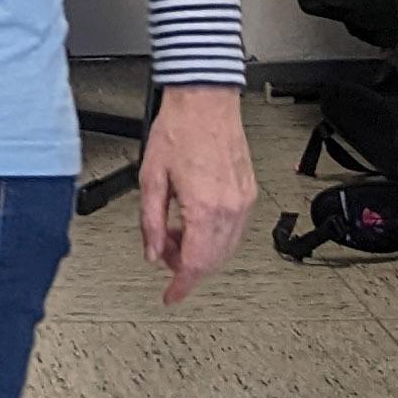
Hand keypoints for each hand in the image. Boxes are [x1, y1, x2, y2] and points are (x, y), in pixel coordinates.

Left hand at [136, 85, 258, 303]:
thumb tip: (151, 252)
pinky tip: (192, 222)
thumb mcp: (150, 177)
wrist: (205, 100)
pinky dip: (213, 236)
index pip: (195, 264)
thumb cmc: (178, 129)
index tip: (171, 297)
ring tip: (172, 232)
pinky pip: (233, 229)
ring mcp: (243, 201)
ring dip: (199, 252)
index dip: (181, 285)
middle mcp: (230, 208)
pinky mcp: (248, 192)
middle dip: (186, 266)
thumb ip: (149, 221)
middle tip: (161, 252)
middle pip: (213, 260)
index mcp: (204, 207)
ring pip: (225, 248)